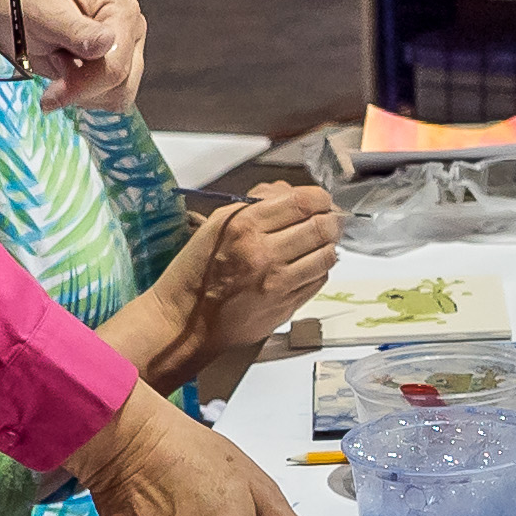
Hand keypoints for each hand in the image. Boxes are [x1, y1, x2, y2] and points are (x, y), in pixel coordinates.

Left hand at [0, 0, 146, 111]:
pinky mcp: (111, 73)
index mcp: (121, 10)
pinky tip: (64, 73)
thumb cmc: (26, 1)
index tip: (53, 91)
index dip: (84, 83)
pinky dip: (81, 96)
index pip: (116, 65)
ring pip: (116, 97)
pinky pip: (106, 101)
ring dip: (81, 91)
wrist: (10, 8)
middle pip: (119, 85)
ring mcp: (123, 54)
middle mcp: (129, 33)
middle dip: (81, 86)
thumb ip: (77, 30)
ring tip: (59, 61)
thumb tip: (106, 43)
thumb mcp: (46, 12)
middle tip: (53, 60)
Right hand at [167, 185, 342, 354]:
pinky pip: (319, 281)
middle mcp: (264, 253)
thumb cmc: (197, 271)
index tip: (320, 200)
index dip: (320, 198)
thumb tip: (289, 195)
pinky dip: (319, 269)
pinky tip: (308, 265)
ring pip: (327, 256)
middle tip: (328, 220)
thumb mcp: (217, 225)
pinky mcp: (286, 306)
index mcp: (244, 226)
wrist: (185, 321)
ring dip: (328, 245)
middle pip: (321, 227)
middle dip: (330, 220)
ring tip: (319, 243)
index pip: (302, 202)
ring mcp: (278, 283)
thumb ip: (255, 206)